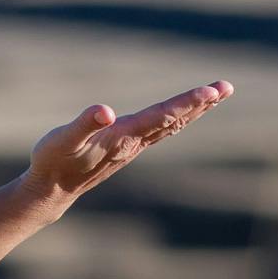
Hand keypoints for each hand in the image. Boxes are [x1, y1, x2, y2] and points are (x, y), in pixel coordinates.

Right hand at [24, 80, 232, 203]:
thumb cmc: (53, 161)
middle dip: (201, 104)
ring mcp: (132, 147)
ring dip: (194, 111)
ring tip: (216, 96)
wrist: (51, 191)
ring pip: (171, 125)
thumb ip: (83, 123)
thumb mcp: (62, 139)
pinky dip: (178, 118)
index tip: (210, 92)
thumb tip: (106, 111)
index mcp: (122, 136)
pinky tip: (183, 115)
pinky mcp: (127, 148)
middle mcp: (133, 143)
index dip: (186, 103)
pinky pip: (160, 130)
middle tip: (226, 87)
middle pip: (175, 120)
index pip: (161, 116)